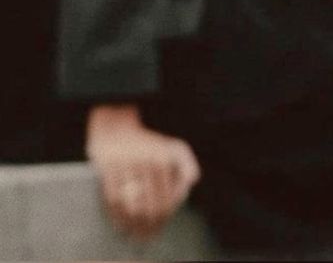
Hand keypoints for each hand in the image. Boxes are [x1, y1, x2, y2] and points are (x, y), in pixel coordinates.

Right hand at [86, 104, 200, 240]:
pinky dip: (117, 216)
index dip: (165, 217)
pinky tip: (120, 226)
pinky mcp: (107, 168)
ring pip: (131, 206)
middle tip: (147, 238)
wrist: (116, 126)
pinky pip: (113, 200)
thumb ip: (187, 164)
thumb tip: (192, 183)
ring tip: (134, 236)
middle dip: (150, 227)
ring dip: (133, 226)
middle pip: (150, 206)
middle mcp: (146, 160)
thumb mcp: (173, 146)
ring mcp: (126, 164)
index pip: (167, 197)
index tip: (160, 228)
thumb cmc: (147, 142)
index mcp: (163, 157)